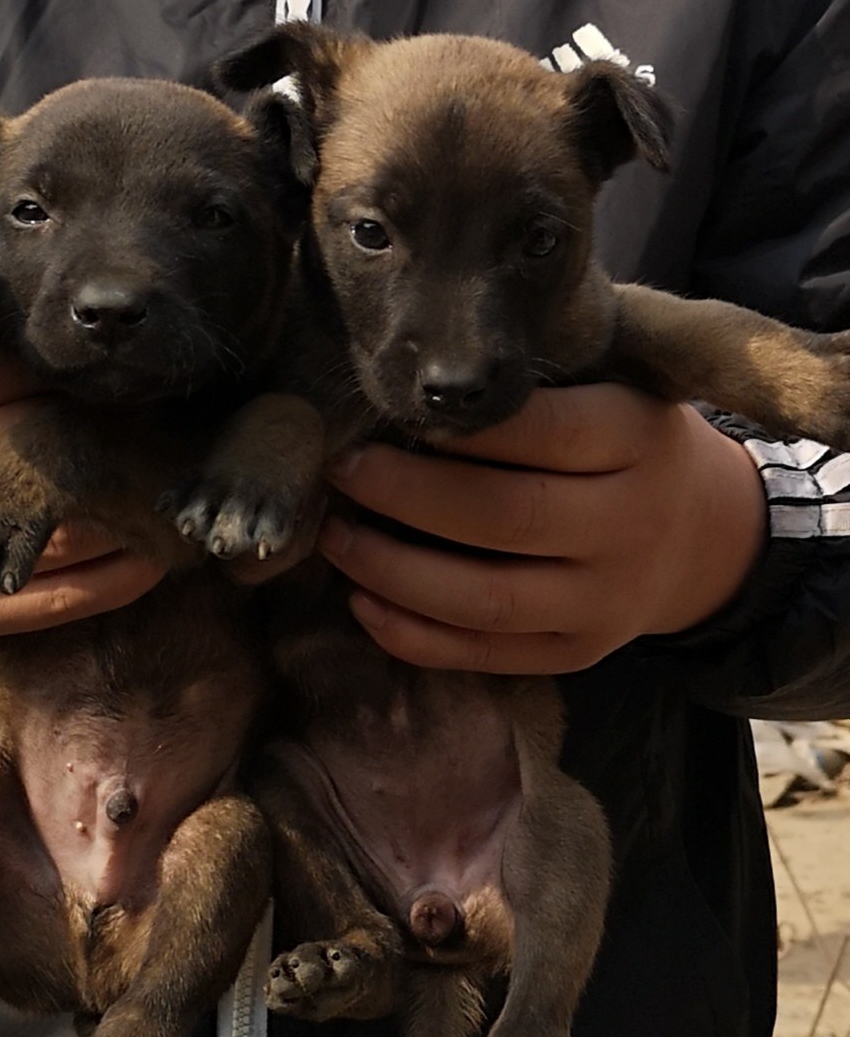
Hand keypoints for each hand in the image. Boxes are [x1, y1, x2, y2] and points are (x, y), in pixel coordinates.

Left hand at [318, 384, 766, 673]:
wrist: (701, 538)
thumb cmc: (625, 445)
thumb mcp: (611, 389)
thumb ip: (536, 385)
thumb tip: (412, 382)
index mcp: (638, 440)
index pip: (546, 432)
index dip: (463, 428)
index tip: (394, 412)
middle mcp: (628, 526)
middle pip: (505, 515)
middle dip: (405, 495)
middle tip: (340, 469)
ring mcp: (602, 602)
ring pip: (485, 598)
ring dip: (392, 571)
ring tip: (335, 536)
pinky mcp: (574, 655)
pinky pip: (481, 654)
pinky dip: (410, 633)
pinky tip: (361, 598)